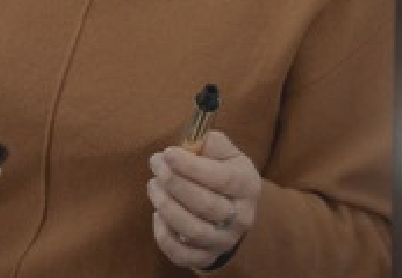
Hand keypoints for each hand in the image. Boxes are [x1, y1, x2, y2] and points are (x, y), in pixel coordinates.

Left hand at [147, 130, 259, 270]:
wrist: (234, 213)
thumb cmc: (224, 176)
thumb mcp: (227, 155)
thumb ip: (212, 144)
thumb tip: (192, 143)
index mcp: (247, 186)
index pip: (221, 178)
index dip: (191, 166)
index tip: (168, 153)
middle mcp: (240, 217)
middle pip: (205, 205)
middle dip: (174, 183)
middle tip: (156, 164)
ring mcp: (224, 241)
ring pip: (192, 230)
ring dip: (166, 206)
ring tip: (153, 185)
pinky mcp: (206, 258)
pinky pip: (181, 255)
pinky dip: (164, 236)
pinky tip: (157, 215)